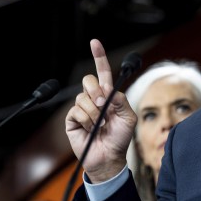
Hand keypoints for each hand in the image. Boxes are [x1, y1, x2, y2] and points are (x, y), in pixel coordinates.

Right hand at [65, 39, 137, 182]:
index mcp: (108, 95)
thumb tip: (107, 91)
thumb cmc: (120, 138)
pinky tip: (90, 129)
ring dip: (94, 112)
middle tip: (104, 107)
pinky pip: (77, 110)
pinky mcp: (72, 119)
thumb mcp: (129, 117)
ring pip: (83, 97)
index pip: (103, 72)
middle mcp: (94, 98)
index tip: (94, 42)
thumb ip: (121, 100)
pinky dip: (86, 120)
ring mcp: (82, 108)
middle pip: (89, 80)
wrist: (109, 157)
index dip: (98, 56)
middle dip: (97, 92)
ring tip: (100, 124)